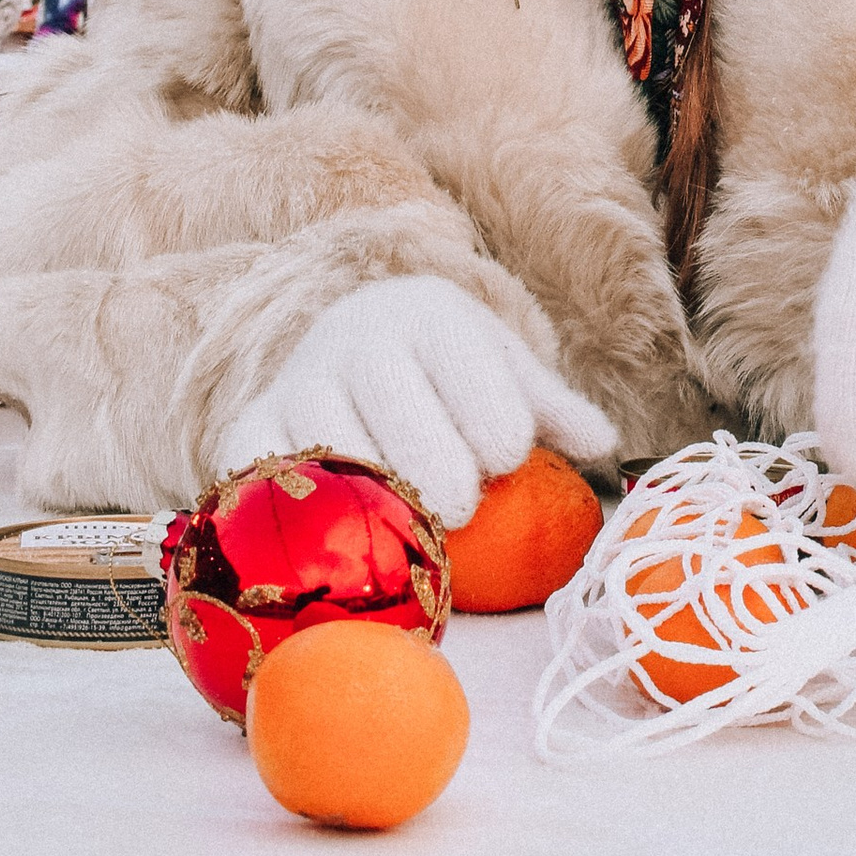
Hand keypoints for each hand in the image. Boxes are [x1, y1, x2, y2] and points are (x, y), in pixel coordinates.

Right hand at [220, 275, 619, 527]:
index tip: (508, 459)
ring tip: (406, 526)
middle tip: (460, 509)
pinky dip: (298, 508)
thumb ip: (551, 406)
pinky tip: (335, 538)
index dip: (495, 424)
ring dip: (374, 497)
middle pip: (399, 412)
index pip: (466, 370)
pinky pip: (264, 473)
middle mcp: (358, 341)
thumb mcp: (502, 369)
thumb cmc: (445, 370)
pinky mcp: (253, 426)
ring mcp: (300, 384)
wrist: (348, 338)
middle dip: (439, 470)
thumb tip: (602, 447)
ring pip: (333, 448)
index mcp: (430, 318)